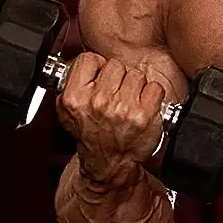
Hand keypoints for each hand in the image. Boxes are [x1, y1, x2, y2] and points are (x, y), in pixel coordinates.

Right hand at [56, 53, 165, 183]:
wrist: (110, 163)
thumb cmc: (92, 136)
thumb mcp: (68, 112)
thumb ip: (72, 84)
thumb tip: (81, 63)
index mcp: (76, 98)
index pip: (89, 59)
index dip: (98, 67)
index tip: (101, 77)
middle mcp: (98, 102)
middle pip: (116, 65)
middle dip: (118, 77)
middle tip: (117, 93)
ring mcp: (123, 108)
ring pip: (136, 74)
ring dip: (136, 86)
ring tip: (129, 100)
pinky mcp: (144, 115)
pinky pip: (154, 87)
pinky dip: (152, 95)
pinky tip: (143, 106)